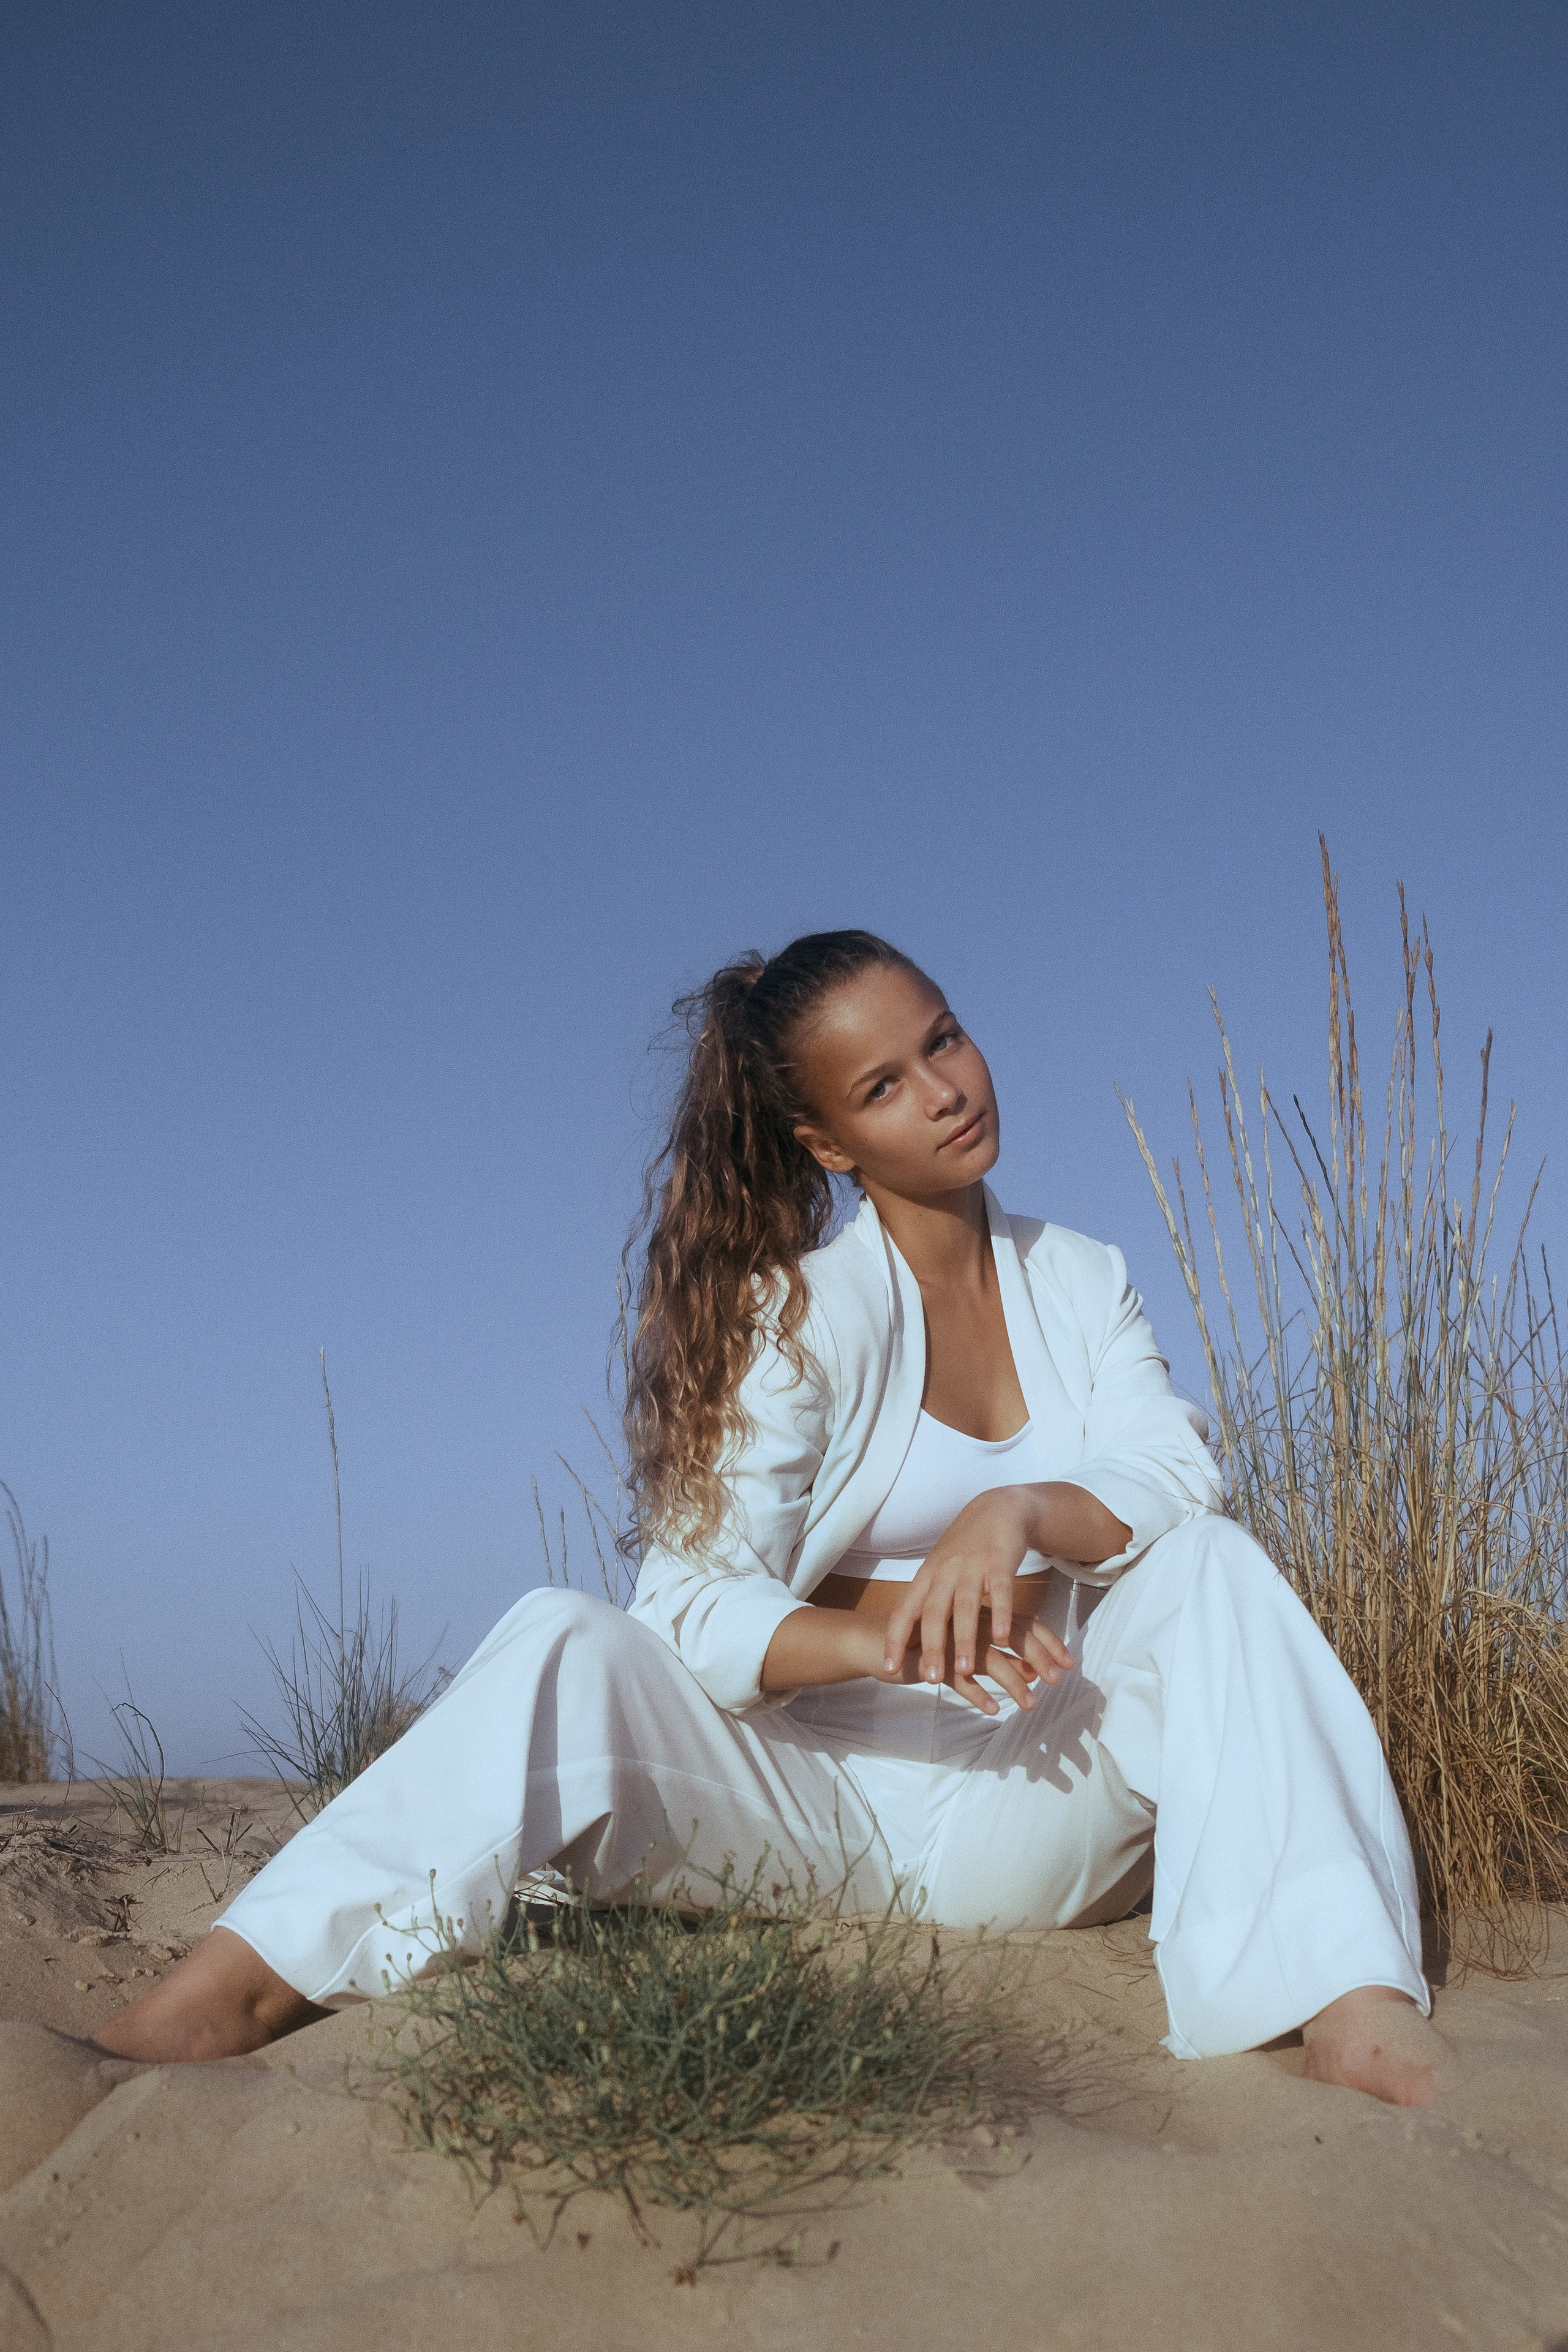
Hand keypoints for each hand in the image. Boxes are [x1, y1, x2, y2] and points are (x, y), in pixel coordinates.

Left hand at [879, 1485, 1075, 1716]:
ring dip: (965, 1639)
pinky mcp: (1000, 1562)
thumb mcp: (940, 1570)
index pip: (905, 1611)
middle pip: (934, 1612)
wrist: (997, 1508)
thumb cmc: (965, 1547)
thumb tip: (910, 1638)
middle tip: (931, 1678)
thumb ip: (929, 1601)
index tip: (889, 1667)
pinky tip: (1000, 1637)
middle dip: (932, 1647)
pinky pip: (999, 1591)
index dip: (895, 1639)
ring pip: (965, 1606)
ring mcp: (972, 1566)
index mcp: (927, 1576)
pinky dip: (999, 1614)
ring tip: (965, 1670)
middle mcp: (946, 1572)